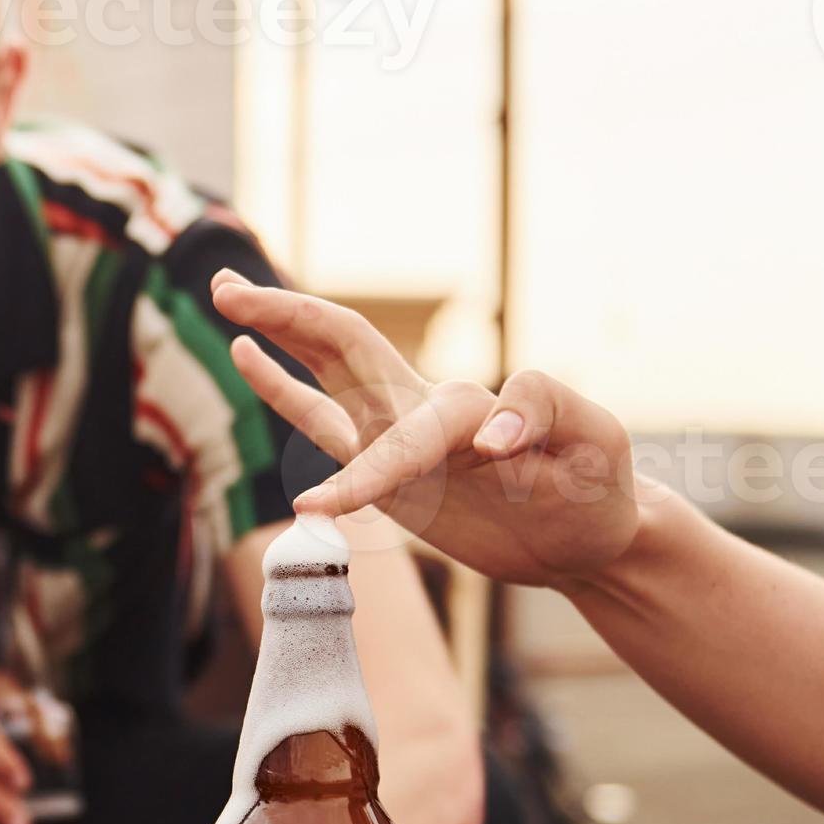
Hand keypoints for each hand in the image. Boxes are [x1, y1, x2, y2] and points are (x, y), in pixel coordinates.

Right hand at [210, 271, 641, 589]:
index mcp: (470, 408)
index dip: (402, 473)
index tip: (444, 494)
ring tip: (225, 294)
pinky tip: (247, 360)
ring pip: (326, 367)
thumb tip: (485, 430)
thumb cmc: (598, 488)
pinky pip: (322, 423)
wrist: (589, 535)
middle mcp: (426, 406)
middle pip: (344, 343)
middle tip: (225, 289)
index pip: (418, 424)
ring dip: (278, 330)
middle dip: (287, 314)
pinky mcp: (387, 467)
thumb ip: (547, 413)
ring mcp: (400, 431)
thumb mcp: (597, 443)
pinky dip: (283, 391)